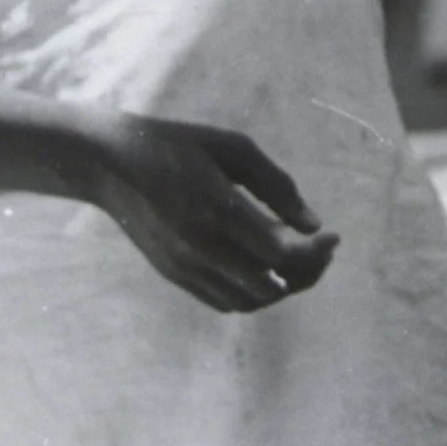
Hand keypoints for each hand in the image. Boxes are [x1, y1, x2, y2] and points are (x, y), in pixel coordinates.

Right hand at [84, 112, 339, 312]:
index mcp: (217, 212)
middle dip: (307, 272)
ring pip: (249, 301)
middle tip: (323, 248)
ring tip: (300, 258)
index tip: (334, 234)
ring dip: (283, 287)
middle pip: (271, 286)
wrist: (112, 165)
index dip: (316, 250)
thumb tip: (313, 224)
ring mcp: (184, 268)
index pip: (280, 254)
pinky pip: (224, 301)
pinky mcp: (173, 275)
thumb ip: (277, 185)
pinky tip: (267, 266)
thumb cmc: (181, 145)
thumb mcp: (235, 148)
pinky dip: (254, 293)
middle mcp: (200, 249)